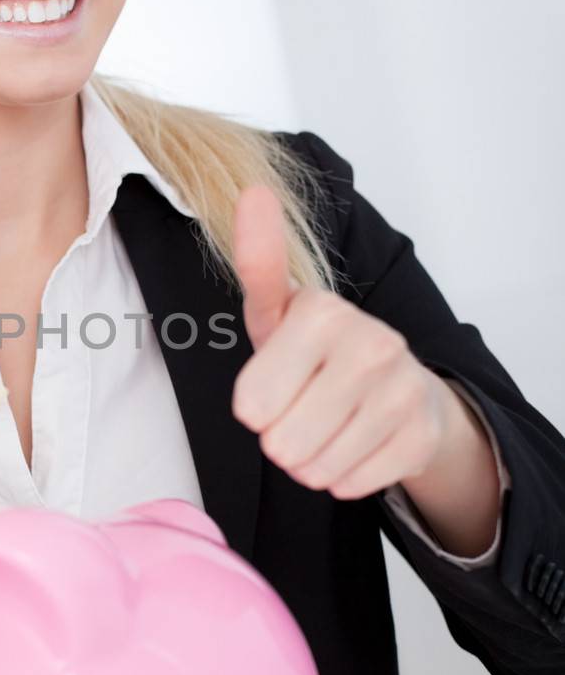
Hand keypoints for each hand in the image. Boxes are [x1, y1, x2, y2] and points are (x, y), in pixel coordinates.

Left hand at [230, 184, 454, 498]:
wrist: (401, 388)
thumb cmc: (319, 351)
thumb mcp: (278, 311)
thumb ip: (258, 260)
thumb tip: (254, 190)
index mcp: (323, 312)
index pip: (253, 404)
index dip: (253, 407)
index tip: (270, 387)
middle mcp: (371, 344)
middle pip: (280, 443)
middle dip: (281, 438)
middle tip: (301, 410)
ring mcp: (402, 390)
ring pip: (315, 468)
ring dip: (310, 460)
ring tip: (326, 427)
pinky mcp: (420, 435)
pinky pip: (349, 484)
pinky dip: (343, 475)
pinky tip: (355, 443)